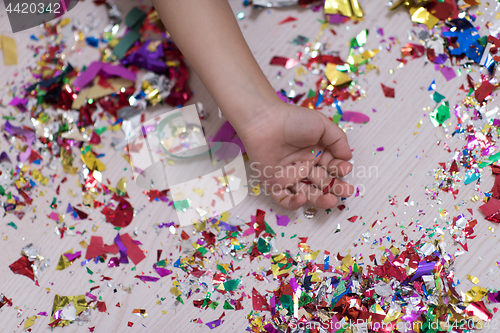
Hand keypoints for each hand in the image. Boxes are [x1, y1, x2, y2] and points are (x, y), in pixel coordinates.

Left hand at [237, 101, 354, 209]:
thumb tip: (348, 157)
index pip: (332, 168)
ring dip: (320, 200)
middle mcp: (304, 166)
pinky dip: (293, 203)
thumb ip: (338, 140)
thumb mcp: (322, 125)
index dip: (340, 170)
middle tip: (346, 192)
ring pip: (307, 194)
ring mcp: (290, 176)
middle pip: (323, 183)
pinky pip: (284, 198)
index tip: (345, 168)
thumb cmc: (293, 120)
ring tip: (331, 200)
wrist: (264, 121)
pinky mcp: (274, 183)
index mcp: (316, 153)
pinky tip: (302, 199)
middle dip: (336, 189)